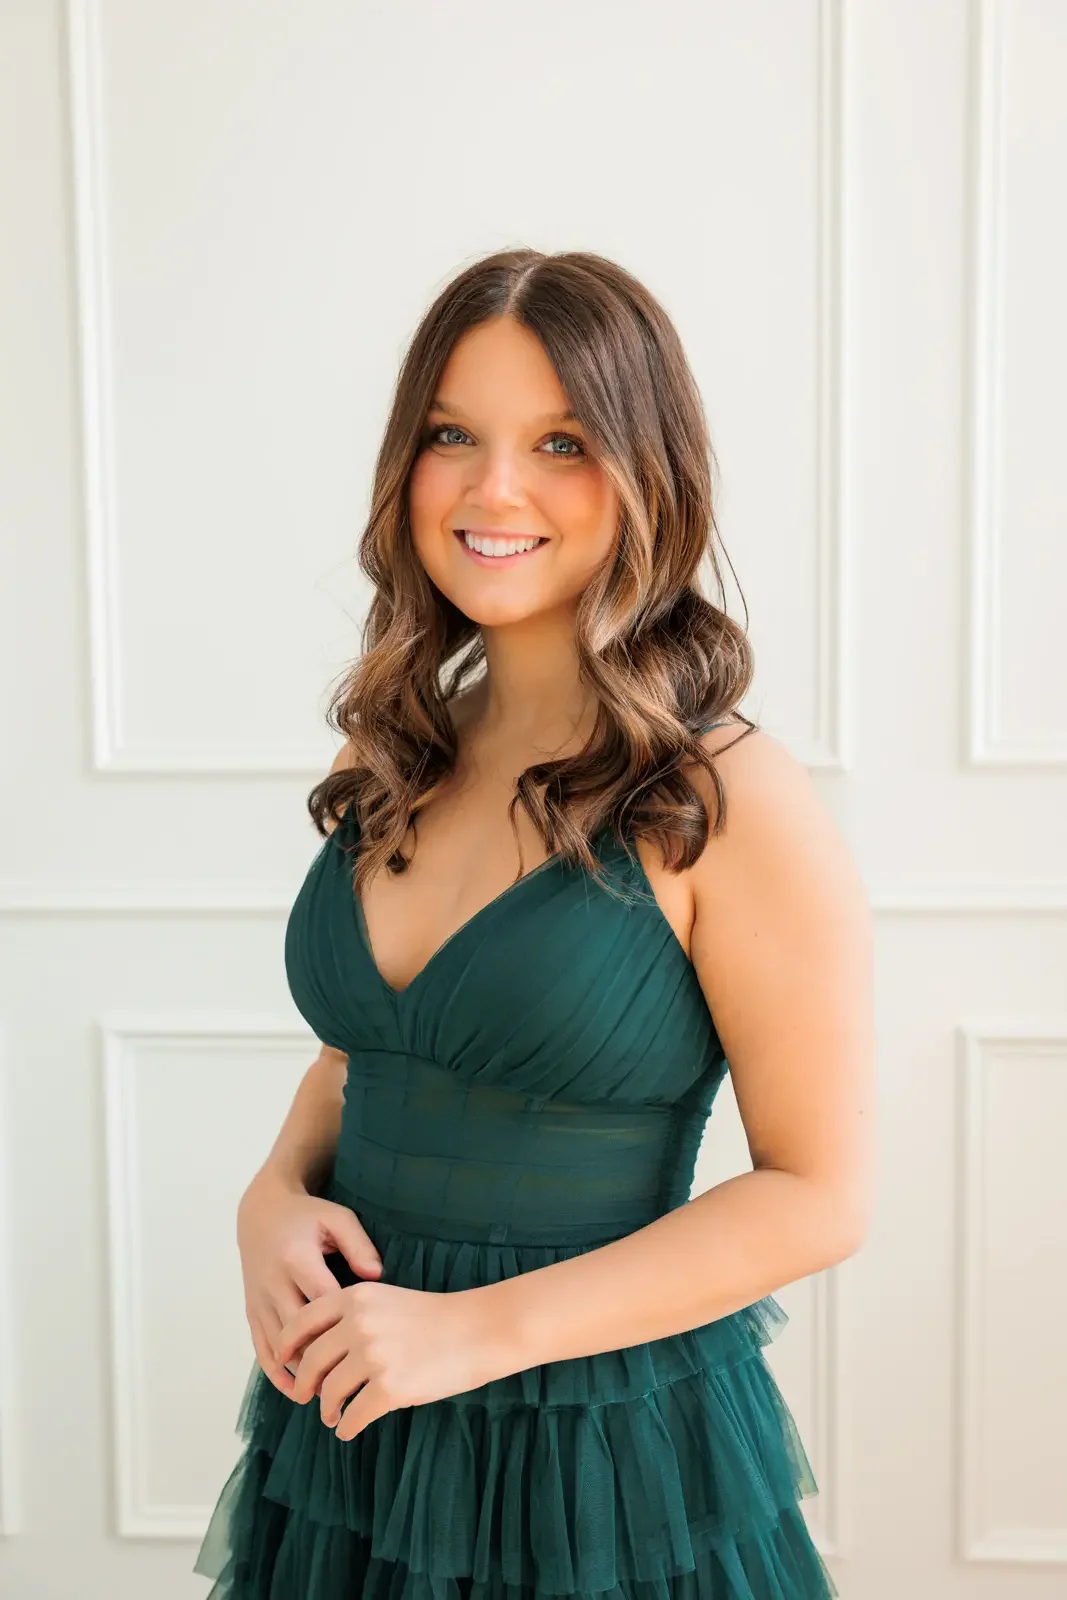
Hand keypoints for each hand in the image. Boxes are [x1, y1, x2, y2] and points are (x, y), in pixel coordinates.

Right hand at [236, 1165, 382, 1399]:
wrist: (261, 1212)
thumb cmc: (308, 1216)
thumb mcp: (337, 1219)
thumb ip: (359, 1245)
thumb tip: (377, 1276)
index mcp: (297, 1259)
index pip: (323, 1303)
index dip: (344, 1330)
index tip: (370, 1353)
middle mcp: (273, 1283)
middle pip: (299, 1333)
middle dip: (322, 1361)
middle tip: (353, 1387)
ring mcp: (259, 1300)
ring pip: (279, 1347)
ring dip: (301, 1373)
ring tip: (330, 1398)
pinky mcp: (252, 1311)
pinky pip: (261, 1349)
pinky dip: (277, 1373)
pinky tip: (297, 1391)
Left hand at [275, 1279, 503, 1440]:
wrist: (478, 1330)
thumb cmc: (435, 1317)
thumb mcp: (388, 1300)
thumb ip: (353, 1317)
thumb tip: (321, 1352)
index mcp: (356, 1297)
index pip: (303, 1320)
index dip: (287, 1343)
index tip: (282, 1360)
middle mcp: (359, 1324)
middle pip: (312, 1360)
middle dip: (304, 1383)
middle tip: (304, 1395)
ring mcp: (373, 1356)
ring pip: (330, 1391)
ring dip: (327, 1408)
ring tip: (331, 1415)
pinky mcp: (390, 1388)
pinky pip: (353, 1416)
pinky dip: (347, 1426)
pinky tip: (349, 1429)